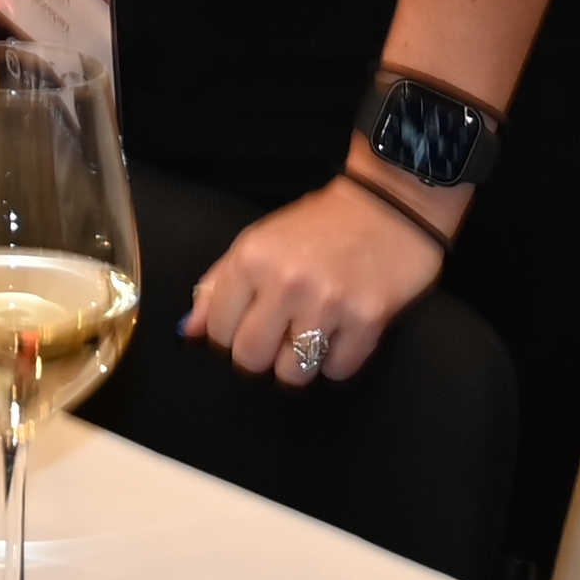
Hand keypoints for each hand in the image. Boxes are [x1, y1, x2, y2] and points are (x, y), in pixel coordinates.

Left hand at [185, 175, 450, 386]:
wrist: (390, 205)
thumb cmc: (318, 226)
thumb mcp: (258, 242)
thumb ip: (217, 285)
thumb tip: (188, 331)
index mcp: (252, 259)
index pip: (217, 331)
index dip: (229, 336)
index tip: (247, 325)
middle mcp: (286, 283)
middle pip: (251, 359)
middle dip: (261, 356)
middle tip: (277, 338)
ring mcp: (329, 303)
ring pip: (293, 373)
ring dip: (299, 363)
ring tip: (309, 336)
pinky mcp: (368, 320)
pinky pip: (337, 371)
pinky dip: (336, 361)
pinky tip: (341, 334)